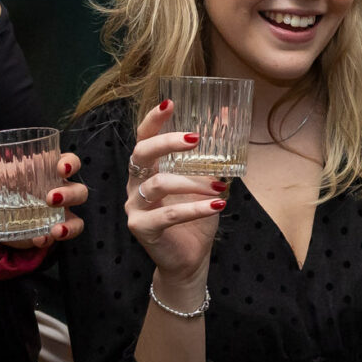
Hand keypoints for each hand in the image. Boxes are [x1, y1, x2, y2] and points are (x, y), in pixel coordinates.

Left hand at [0, 152, 86, 247]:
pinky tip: (41, 240)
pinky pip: (63, 237)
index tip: (61, 167)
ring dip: (69, 223)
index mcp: (47, 171)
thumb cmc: (0, 188)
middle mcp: (59, 191)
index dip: (70, 163)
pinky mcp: (53, 232)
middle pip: (79, 190)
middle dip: (70, 194)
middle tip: (51, 198)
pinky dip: (53, 239)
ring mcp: (59, 215)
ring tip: (54, 230)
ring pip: (78, 217)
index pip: (68, 162)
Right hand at [124, 100, 225, 281]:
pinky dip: (196, 208)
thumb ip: (212, 156)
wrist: (189, 259)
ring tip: (219, 186)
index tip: (170, 103)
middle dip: (167, 142)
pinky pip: (170, 214)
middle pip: (142, 154)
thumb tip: (227, 118)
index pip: (144, 138)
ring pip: (159, 184)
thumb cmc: (195, 217)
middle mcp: (136, 184)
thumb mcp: (206, 182)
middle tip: (195, 138)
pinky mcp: (142, 228)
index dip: (153, 120)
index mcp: (147, 169)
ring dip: (193, 182)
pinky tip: (218, 204)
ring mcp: (135, 206)